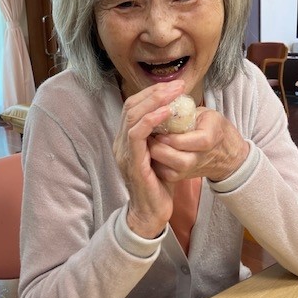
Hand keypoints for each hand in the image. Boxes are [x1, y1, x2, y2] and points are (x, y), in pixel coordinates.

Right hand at [113, 80, 185, 237]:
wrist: (151, 213)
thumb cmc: (158, 184)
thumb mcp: (160, 155)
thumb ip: (161, 137)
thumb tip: (176, 118)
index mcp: (126, 139)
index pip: (133, 107)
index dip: (151, 93)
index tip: (172, 85)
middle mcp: (121, 143)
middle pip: (131, 106)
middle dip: (155, 92)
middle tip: (177, 84)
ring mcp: (124, 152)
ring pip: (132, 116)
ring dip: (154, 101)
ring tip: (173, 93)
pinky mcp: (131, 162)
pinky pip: (137, 135)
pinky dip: (150, 120)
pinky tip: (166, 112)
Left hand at [149, 108, 249, 183]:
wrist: (223, 152)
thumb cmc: (210, 127)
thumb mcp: (206, 113)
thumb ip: (187, 110)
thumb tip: (162, 101)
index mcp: (211, 138)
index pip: (198, 141)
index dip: (175, 136)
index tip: (159, 125)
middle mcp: (201, 158)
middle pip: (181, 161)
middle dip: (161, 148)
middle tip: (147, 135)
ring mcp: (191, 170)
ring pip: (170, 171)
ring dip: (155, 156)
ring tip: (146, 141)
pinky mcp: (181, 177)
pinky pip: (164, 174)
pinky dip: (154, 163)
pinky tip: (148, 150)